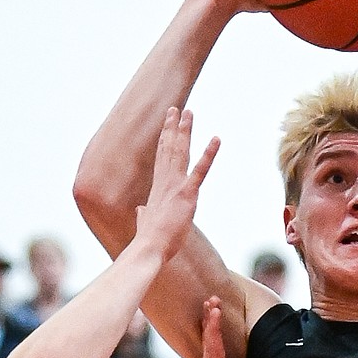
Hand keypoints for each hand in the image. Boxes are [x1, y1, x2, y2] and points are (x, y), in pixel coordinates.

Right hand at [131, 107, 219, 266]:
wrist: (148, 248)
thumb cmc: (148, 241)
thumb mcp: (145, 223)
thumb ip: (143, 214)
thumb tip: (140, 211)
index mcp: (157, 188)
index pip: (161, 158)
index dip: (164, 138)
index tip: (167, 123)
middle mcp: (165, 181)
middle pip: (169, 148)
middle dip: (173, 127)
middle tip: (178, 109)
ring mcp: (176, 186)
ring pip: (181, 152)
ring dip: (186, 131)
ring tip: (189, 112)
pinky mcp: (187, 194)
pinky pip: (201, 170)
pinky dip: (209, 153)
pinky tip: (216, 139)